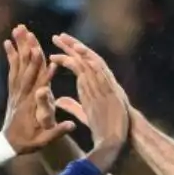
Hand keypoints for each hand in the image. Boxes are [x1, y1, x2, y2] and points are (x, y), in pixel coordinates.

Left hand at [0, 25, 74, 156]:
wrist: (7, 146)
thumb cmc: (27, 144)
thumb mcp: (43, 141)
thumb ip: (57, 132)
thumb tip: (71, 125)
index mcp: (33, 105)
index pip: (39, 83)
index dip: (42, 68)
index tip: (43, 53)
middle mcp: (23, 95)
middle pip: (26, 68)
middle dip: (27, 49)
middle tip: (27, 31)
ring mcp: (16, 92)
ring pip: (18, 65)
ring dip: (18, 46)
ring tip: (18, 29)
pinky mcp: (13, 91)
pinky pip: (11, 70)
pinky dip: (10, 56)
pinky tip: (8, 43)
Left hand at [50, 33, 129, 172]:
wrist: (117, 138)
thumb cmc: (104, 127)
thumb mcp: (84, 113)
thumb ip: (72, 105)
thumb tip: (58, 100)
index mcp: (93, 85)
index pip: (80, 64)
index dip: (68, 54)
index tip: (55, 46)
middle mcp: (100, 82)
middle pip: (85, 59)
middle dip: (72, 47)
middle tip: (58, 36)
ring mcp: (106, 86)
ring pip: (94, 64)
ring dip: (83, 52)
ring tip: (70, 42)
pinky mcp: (111, 94)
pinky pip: (103, 77)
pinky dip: (95, 66)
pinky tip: (87, 57)